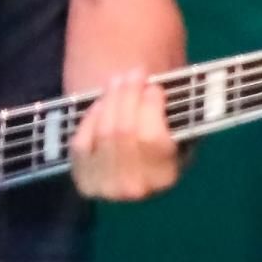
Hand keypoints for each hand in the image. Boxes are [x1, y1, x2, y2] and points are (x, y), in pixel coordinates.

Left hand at [70, 69, 180, 200]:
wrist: (136, 176)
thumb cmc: (163, 148)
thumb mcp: (179, 135)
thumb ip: (173, 117)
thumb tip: (155, 87)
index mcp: (165, 177)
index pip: (152, 138)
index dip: (150, 107)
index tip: (154, 86)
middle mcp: (135, 188)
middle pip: (125, 131)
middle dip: (129, 95)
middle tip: (134, 73)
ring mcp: (106, 186)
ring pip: (104, 133)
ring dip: (111, 100)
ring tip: (118, 80)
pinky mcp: (84, 180)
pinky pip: (82, 141)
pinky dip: (91, 119)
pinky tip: (101, 104)